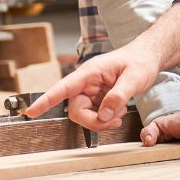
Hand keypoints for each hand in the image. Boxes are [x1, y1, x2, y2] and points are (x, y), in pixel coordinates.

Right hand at [21, 43, 160, 131]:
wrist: (148, 57)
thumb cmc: (140, 61)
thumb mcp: (134, 78)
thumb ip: (118, 96)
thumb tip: (104, 116)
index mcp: (89, 72)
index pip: (62, 87)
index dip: (46, 100)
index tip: (31, 112)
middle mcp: (86, 83)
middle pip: (75, 110)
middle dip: (93, 121)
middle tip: (114, 121)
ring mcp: (91, 91)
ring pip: (84, 115)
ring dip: (101, 121)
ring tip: (120, 114)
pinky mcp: (97, 98)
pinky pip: (93, 115)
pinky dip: (105, 119)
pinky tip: (118, 112)